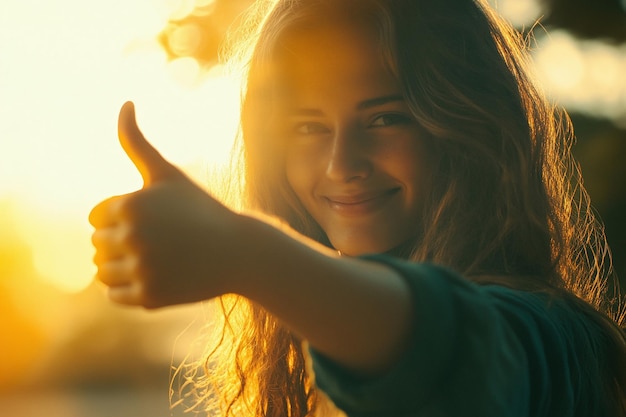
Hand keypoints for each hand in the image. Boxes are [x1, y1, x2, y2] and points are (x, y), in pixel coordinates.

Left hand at [89, 102, 237, 307]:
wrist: (238, 251)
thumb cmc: (200, 208)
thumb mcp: (167, 174)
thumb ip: (136, 141)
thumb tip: (125, 102)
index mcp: (130, 204)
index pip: (96, 217)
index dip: (122, 218)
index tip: (154, 220)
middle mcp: (132, 237)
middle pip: (98, 245)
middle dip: (123, 243)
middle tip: (161, 242)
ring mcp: (142, 269)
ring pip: (102, 272)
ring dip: (123, 267)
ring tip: (157, 259)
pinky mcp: (149, 297)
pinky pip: (115, 295)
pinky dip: (131, 289)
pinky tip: (158, 276)